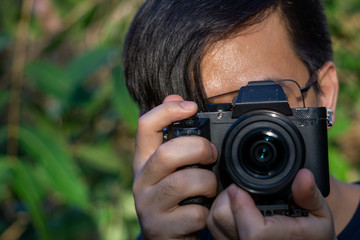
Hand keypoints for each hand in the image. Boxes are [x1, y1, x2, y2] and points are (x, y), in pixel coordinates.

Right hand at [133, 95, 217, 238]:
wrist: (167, 238)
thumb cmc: (175, 197)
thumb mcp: (171, 167)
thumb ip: (174, 137)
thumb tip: (176, 97)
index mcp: (144, 161)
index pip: (145, 126)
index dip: (167, 110)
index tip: (191, 106)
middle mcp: (141, 181)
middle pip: (168, 154)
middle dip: (198, 149)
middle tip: (212, 155)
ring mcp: (149, 206)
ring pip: (184, 183)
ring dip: (208, 183)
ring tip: (211, 188)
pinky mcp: (161, 229)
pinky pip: (194, 213)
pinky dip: (208, 212)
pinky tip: (206, 212)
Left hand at [207, 169, 336, 238]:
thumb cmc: (311, 234)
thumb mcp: (320, 214)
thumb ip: (310, 195)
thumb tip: (303, 175)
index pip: (253, 232)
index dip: (241, 205)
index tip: (238, 187)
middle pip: (224, 221)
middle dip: (229, 198)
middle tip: (243, 188)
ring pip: (214, 223)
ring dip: (223, 204)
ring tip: (241, 198)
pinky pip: (213, 228)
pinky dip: (219, 213)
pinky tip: (235, 208)